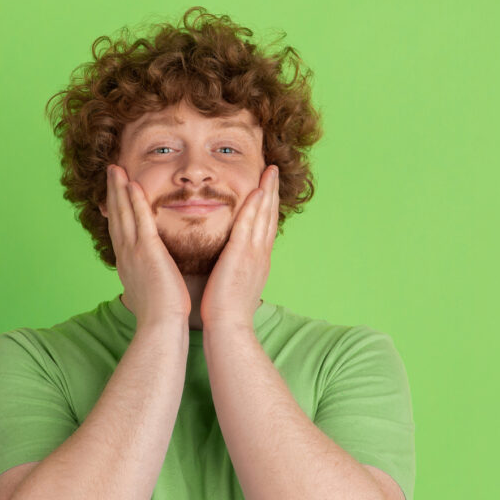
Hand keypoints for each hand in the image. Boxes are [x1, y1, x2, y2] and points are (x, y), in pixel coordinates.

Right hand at [103, 164, 190, 326]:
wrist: (161, 327)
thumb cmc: (163, 316)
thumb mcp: (153, 293)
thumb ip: (153, 280)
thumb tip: (156, 279)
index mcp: (128, 265)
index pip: (120, 232)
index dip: (116, 212)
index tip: (114, 195)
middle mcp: (126, 256)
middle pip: (116, 217)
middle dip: (113, 194)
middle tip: (111, 172)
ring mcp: (133, 252)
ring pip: (123, 214)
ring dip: (119, 189)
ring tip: (115, 169)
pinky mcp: (147, 251)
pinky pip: (139, 220)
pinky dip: (133, 201)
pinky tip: (132, 183)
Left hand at [200, 165, 278, 330]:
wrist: (228, 329)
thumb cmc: (225, 314)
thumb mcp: (232, 286)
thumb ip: (232, 272)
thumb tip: (228, 267)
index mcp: (257, 262)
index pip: (264, 227)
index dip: (267, 206)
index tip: (267, 188)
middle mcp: (260, 255)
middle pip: (269, 217)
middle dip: (272, 192)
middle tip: (274, 171)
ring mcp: (254, 255)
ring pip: (263, 216)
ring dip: (267, 192)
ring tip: (270, 171)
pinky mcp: (241, 256)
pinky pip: (250, 226)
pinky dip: (255, 208)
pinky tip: (257, 191)